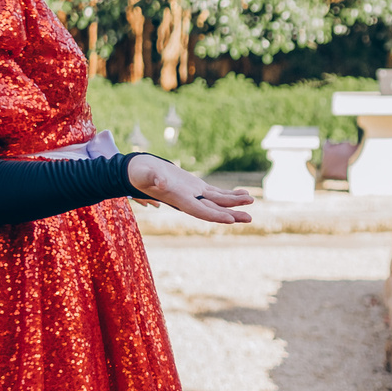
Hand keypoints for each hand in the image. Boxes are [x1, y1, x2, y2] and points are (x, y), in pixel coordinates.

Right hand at [128, 154, 253, 223]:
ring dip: (234, 203)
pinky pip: (216, 192)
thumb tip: (161, 181)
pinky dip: (229, 193)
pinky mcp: (196, 187)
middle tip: (249, 219)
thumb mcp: (145, 174)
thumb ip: (153, 178)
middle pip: (214, 210)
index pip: (200, 211)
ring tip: (252, 201)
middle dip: (231, 214)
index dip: (215, 215)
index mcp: (179, 200)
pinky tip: (242, 193)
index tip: (231, 219)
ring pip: (218, 201)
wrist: (140, 171)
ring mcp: (194, 194)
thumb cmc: (141, 173)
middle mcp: (189, 200)